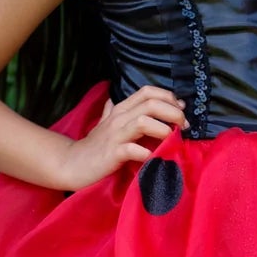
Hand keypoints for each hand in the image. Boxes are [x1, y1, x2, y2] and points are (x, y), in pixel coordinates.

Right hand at [60, 84, 187, 190]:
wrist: (72, 164)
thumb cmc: (93, 146)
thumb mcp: (103, 124)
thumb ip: (111, 111)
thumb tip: (114, 99)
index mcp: (121, 109)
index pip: (148, 92)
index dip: (169, 97)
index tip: (181, 110)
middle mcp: (119, 118)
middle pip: (151, 104)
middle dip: (174, 112)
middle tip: (184, 126)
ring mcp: (115, 135)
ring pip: (143, 121)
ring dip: (163, 129)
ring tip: (172, 139)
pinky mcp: (112, 154)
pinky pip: (133, 149)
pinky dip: (147, 153)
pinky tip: (153, 158)